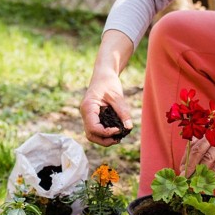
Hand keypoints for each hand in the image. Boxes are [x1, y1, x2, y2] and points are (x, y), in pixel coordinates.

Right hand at [80, 30, 133, 146]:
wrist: (103, 73)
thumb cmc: (108, 81)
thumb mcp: (117, 96)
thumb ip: (122, 111)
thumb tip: (128, 127)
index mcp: (88, 107)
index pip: (93, 128)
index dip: (106, 133)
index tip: (119, 130)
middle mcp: (86, 114)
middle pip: (91, 135)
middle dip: (104, 140)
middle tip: (119, 139)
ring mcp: (89, 116)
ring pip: (93, 134)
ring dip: (105, 139)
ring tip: (119, 137)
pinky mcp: (94, 116)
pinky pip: (97, 129)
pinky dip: (105, 134)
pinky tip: (117, 131)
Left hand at [185, 109, 214, 175]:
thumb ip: (209, 139)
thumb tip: (200, 157)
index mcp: (208, 127)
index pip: (192, 144)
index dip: (186, 157)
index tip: (181, 168)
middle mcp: (213, 131)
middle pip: (197, 151)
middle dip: (189, 166)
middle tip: (184, 177)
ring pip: (208, 157)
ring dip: (201, 171)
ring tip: (196, 181)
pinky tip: (211, 178)